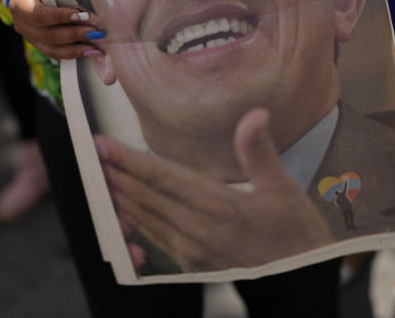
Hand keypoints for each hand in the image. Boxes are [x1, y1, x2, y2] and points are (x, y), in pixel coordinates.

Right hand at [8, 0, 101, 59]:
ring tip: (95, 49)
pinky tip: (90, 53)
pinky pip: (56, 53)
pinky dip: (73, 54)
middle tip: (94, 32)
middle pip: (47, 35)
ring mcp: (30, 37)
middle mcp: (21, 24)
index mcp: (20, 4)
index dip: (59, 17)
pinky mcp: (40, 45)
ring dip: (75, 50)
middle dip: (73, 35)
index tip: (80, 16)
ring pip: (52, 49)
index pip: (39, 14)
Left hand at [96, 109, 334, 272]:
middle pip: (148, 198)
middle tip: (93, 156)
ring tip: (102, 179)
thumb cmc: (296, 233)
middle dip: (118, 175)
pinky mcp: (193, 264)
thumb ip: (259, 151)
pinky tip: (125, 213)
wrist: (300, 280)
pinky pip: (156, 239)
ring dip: (122, 198)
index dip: (131, 160)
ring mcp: (193, 250)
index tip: (104, 145)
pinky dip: (136, 223)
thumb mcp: (284, 188)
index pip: (164, 178)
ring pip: (147, 220)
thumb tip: (254, 114)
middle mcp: (200, 229)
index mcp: (220, 206)